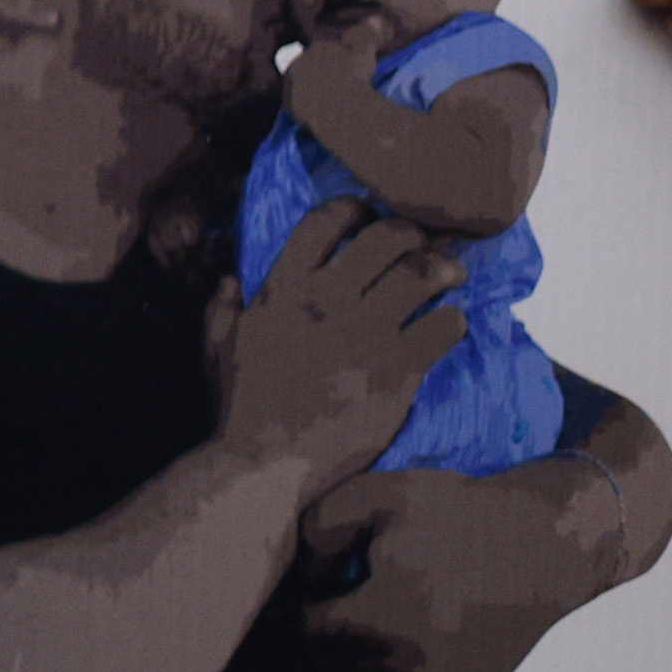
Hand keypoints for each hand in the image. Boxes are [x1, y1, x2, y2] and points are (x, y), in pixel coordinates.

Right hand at [208, 203, 463, 487]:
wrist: (266, 460)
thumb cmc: (240, 406)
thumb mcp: (218, 348)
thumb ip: (222, 308)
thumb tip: (229, 280)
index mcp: (282, 288)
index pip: (324, 221)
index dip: (354, 210)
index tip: (368, 219)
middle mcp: (327, 299)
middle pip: (386, 239)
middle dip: (411, 235)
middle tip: (422, 248)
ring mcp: (365, 332)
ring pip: (423, 275)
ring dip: (444, 270)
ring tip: (452, 277)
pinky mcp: (398, 369)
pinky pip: (443, 327)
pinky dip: (453, 321)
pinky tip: (450, 327)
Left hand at [296, 454, 640, 671]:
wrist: (549, 543)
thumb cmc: (459, 512)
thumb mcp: (375, 496)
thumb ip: (318, 531)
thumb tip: (307, 578)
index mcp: (383, 622)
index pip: (311, 630)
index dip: (308, 602)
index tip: (323, 583)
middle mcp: (413, 670)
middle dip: (320, 644)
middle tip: (330, 612)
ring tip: (348, 644)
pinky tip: (377, 668)